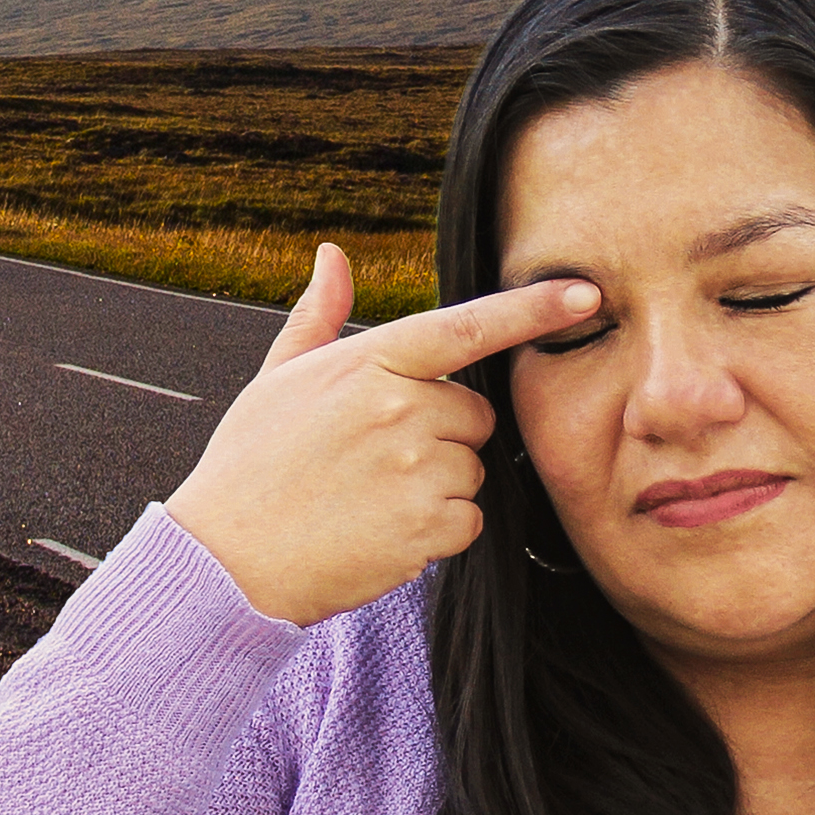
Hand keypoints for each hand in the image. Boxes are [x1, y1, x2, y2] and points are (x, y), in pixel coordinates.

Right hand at [165, 244, 599, 624]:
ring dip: (438, 487)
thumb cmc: (251, 464)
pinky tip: (382, 532)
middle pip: (475, 416)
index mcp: (370, 361)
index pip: (468, 328)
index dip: (534, 309)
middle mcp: (402, 407)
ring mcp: (419, 468)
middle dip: (443, 436)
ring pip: (472, 471)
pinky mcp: (430, 526)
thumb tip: (333, 256)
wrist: (227, 559)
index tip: (587, 292)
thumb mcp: (278, 378)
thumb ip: (319, 315)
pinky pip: (469, 520)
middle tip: (376, 460)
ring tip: (369, 499)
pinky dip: (438, 532)